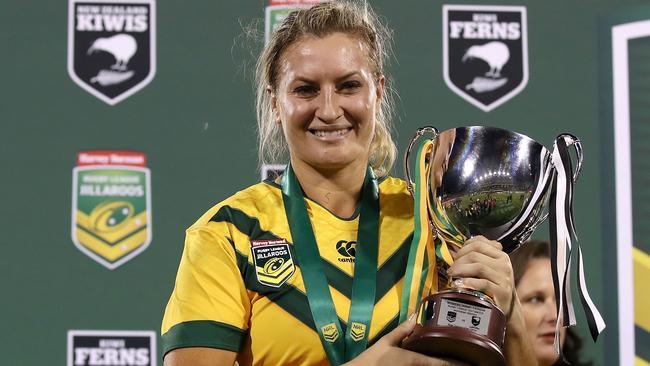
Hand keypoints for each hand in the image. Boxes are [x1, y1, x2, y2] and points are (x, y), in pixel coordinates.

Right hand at [346, 316, 469, 365]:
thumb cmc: (372, 359)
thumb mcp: (386, 342)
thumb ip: (402, 331)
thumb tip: (414, 317)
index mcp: (416, 360)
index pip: (443, 363)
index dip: (459, 363)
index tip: (473, 361)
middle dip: (455, 365)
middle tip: (470, 360)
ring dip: (444, 365)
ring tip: (459, 362)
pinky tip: (437, 363)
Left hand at [447, 235, 514, 315]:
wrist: (507, 305)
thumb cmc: (494, 284)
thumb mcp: (489, 267)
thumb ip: (477, 256)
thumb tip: (455, 250)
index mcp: (500, 255)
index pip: (479, 243)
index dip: (463, 248)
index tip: (455, 257)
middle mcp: (504, 264)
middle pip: (476, 255)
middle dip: (459, 261)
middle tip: (451, 269)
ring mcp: (504, 277)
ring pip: (479, 267)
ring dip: (461, 270)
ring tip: (452, 275)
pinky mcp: (502, 291)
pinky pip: (484, 283)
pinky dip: (469, 282)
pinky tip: (460, 284)